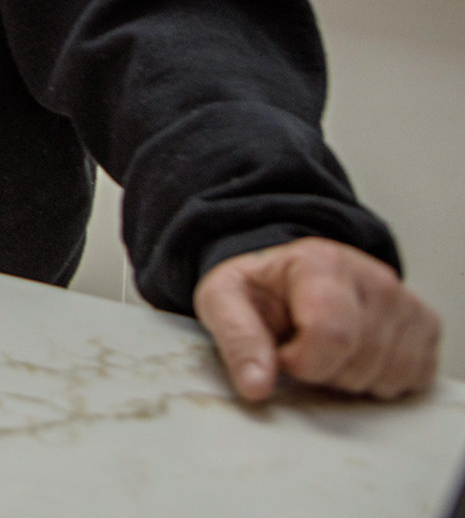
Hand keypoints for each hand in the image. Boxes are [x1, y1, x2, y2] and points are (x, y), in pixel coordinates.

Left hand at [193, 237, 440, 401]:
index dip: (301, 362)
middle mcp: (373, 278)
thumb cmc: (261, 290)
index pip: (332, 335)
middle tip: (302, 349)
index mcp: (322, 263)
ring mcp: (405, 302)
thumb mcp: (224, 300)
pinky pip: (413, 378)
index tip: (282, 353)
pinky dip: (381, 380)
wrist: (289, 278)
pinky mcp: (425, 326)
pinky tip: (355, 356)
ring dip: (352, 379)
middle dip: (324, 372)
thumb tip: (256, 386)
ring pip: (390, 374)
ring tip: (327, 351)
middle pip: (361, 361)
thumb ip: (236, 340)